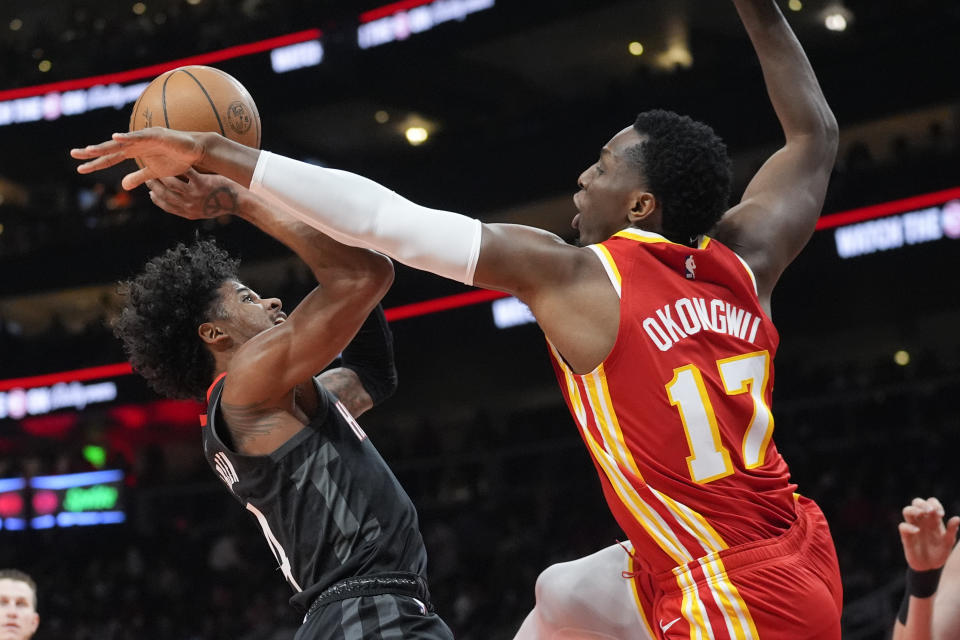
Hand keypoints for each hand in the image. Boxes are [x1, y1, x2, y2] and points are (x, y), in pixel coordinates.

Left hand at [70, 128, 207, 189]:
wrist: (195, 151)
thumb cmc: (176, 159)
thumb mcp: (154, 173)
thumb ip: (138, 177)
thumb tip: (123, 186)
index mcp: (133, 152)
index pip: (110, 158)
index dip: (95, 164)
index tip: (80, 169)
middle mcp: (135, 143)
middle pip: (110, 148)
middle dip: (92, 152)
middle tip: (73, 154)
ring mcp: (144, 138)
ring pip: (120, 142)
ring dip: (105, 146)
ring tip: (89, 150)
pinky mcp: (155, 135)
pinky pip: (139, 137)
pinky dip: (128, 137)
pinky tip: (116, 137)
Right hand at [146, 169, 241, 219]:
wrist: (240, 201)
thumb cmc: (222, 202)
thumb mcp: (205, 210)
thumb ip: (191, 207)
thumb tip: (177, 200)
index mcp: (189, 213)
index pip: (166, 206)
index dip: (155, 198)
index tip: (150, 192)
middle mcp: (190, 206)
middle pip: (164, 194)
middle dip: (153, 184)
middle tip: (149, 175)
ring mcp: (196, 195)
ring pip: (170, 183)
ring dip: (162, 173)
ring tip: (159, 166)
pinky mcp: (202, 184)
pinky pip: (185, 173)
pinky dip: (179, 166)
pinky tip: (176, 159)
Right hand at [899, 497, 959, 571]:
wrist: (930, 567)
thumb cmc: (940, 553)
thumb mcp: (948, 542)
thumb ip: (952, 530)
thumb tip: (957, 518)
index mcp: (933, 520)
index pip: (931, 502)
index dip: (934, 504)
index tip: (940, 514)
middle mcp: (922, 521)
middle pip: (917, 502)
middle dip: (922, 504)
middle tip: (930, 511)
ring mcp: (913, 527)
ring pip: (907, 510)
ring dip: (913, 509)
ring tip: (921, 514)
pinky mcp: (906, 536)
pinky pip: (903, 526)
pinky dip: (909, 527)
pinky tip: (917, 531)